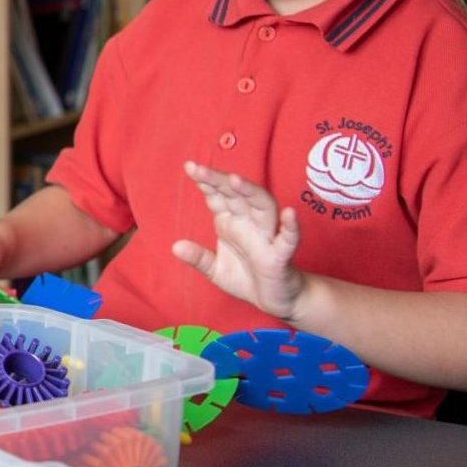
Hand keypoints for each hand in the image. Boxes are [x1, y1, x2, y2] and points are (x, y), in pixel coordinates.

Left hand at [175, 162, 307, 319]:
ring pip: (263, 207)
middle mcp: (249, 224)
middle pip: (237, 195)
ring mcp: (267, 237)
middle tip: (198, 169)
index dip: (206, 182)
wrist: (275, 299)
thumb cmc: (247, 277)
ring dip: (250, 192)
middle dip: (219, 180)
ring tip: (235, 179)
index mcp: (231, 223)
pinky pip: (288, 239)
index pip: (218, 196)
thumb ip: (198, 258)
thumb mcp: (215, 270)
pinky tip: (289, 213)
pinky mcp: (280, 257)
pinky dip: (290, 226)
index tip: (190, 167)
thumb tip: (175, 246)